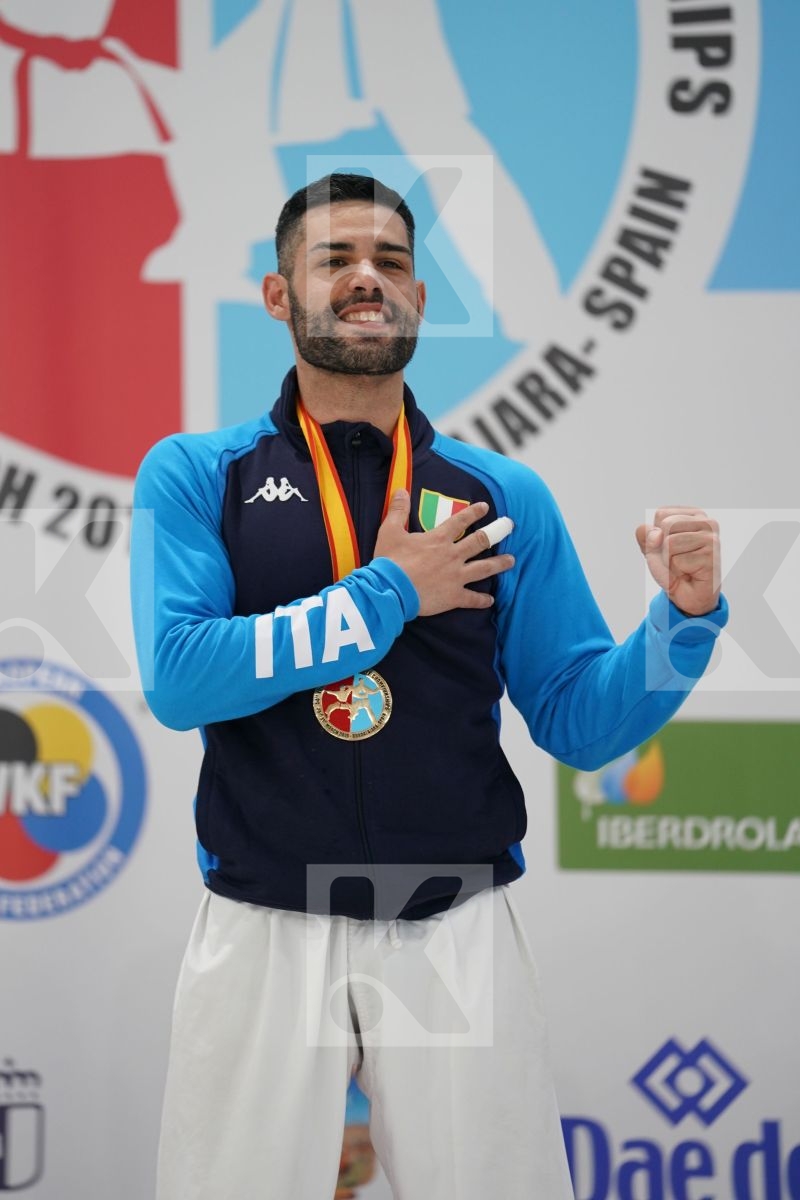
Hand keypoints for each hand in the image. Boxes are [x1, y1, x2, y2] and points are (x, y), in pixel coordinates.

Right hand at [373, 490, 514, 615]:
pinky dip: (482, 600)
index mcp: (438, 539)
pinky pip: (472, 599)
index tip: (486, 507)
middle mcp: (452, 555)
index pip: (460, 521)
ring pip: (484, 568)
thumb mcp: (389, 531)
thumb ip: (398, 510)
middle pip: (480, 542)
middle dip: (496, 533)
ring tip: (511, 560)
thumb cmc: (389, 561)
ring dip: (499, 564)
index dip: (474, 512)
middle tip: (509, 527)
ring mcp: (455, 577)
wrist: (391, 590)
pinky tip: (490, 600)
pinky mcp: (453, 596)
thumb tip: (400, 490)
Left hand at [635, 507, 720, 615]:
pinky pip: (678, 561)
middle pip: (667, 524)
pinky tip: (690, 573)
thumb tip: (657, 534)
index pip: (661, 514)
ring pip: (670, 542)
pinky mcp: (711, 555)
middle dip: (662, 547)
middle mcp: (706, 522)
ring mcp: (711, 538)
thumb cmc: (673, 568)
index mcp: (693, 514)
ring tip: (682, 566)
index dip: (657, 534)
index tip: (669, 547)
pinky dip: (677, 571)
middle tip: (675, 559)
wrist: (688, 595)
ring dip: (669, 560)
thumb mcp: (652, 548)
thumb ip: (645, 535)